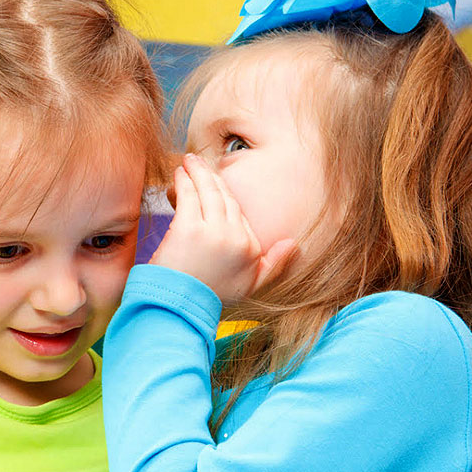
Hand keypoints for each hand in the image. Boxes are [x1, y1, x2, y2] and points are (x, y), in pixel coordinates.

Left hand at [150, 154, 295, 303]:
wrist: (178, 310)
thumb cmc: (210, 298)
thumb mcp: (250, 286)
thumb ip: (274, 265)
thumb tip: (293, 244)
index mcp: (252, 248)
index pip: (239, 212)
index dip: (225, 195)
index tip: (213, 184)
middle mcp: (237, 238)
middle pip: (225, 197)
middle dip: (212, 177)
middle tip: (199, 164)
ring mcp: (214, 232)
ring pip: (209, 192)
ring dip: (198, 172)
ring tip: (189, 162)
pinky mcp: (189, 229)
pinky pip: (189, 195)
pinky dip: (185, 180)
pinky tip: (180, 172)